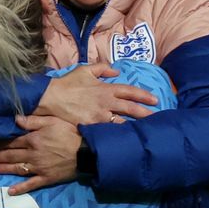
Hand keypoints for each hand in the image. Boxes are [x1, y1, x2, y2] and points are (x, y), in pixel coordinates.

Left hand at [0, 115, 80, 194]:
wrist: (86, 152)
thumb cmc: (69, 133)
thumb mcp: (52, 121)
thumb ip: (33, 121)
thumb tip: (15, 118)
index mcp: (33, 140)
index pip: (13, 141)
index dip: (1, 143)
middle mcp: (32, 155)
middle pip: (12, 155)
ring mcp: (38, 168)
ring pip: (18, 169)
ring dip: (4, 169)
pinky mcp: (46, 178)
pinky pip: (31, 184)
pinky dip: (20, 188)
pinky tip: (10, 191)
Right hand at [36, 62, 155, 124]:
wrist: (52, 98)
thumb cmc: (68, 83)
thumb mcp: (85, 70)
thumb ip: (102, 68)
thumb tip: (117, 71)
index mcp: (105, 88)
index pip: (129, 91)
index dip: (143, 95)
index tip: (154, 100)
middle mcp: (106, 102)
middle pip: (131, 108)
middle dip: (146, 113)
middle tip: (157, 117)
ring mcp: (99, 116)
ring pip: (122, 122)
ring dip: (134, 126)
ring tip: (144, 131)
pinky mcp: (92, 126)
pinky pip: (107, 131)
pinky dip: (117, 134)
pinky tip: (125, 139)